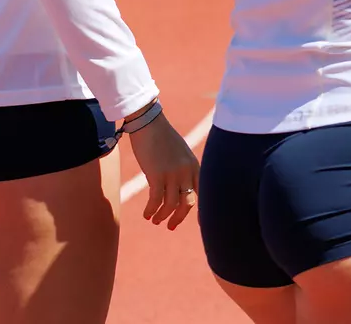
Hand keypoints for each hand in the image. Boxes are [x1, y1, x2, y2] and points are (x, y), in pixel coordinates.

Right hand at [124, 109, 199, 230]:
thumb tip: (180, 188)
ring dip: (162, 216)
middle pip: (189, 202)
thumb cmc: (162, 138)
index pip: (204, 192)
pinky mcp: (157, 174)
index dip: (203, 210)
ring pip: (172, 204)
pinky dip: (151, 210)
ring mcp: (173, 173)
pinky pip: (156, 200)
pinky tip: (146, 214)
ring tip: (154, 220)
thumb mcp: (180, 154)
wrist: (149, 123)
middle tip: (170, 226)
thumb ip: (184, 169)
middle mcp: (187, 171)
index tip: (200, 225)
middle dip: (179, 217)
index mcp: (195, 166)